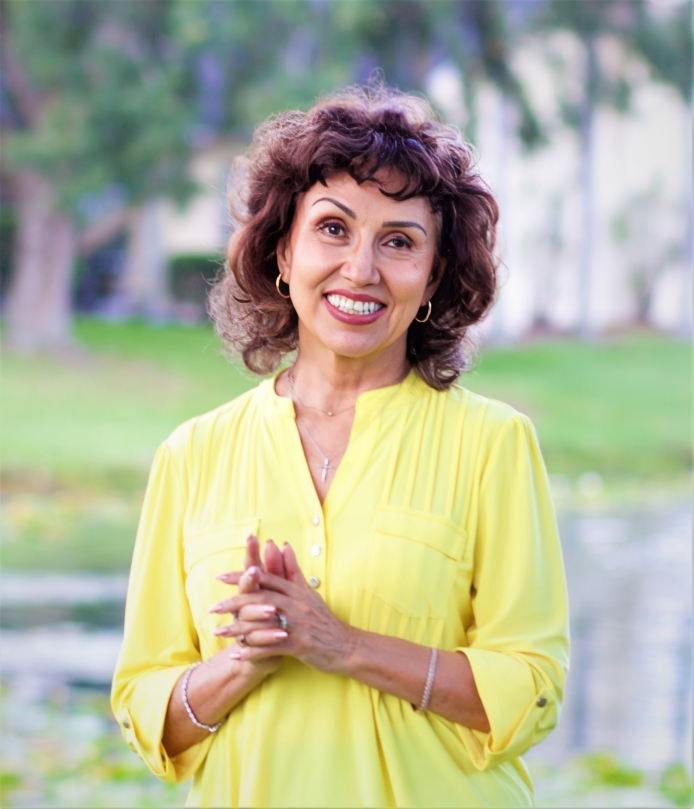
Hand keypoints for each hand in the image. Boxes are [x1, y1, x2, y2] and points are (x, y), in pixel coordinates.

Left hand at [211, 543, 354, 673]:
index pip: (265, 578)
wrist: (345, 645)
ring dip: (238, 629)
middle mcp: (296, 604)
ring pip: (263, 623)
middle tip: (213, 608)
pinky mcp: (299, 644)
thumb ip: (293, 569)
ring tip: (218, 632)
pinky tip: (236, 654)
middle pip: (260, 599)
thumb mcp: (309, 591)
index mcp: (296, 590)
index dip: (242, 577)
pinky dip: (252, 652)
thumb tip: (284, 544)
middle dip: (234, 603)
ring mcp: (297, 624)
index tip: (220, 577)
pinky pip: (271, 648)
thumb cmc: (322, 618)